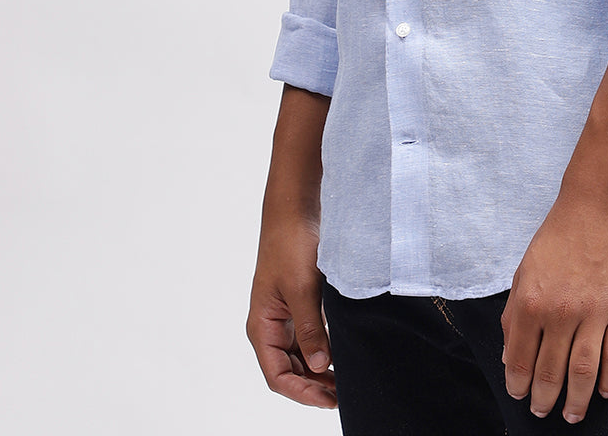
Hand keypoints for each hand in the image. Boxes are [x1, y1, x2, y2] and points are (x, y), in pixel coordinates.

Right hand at [246, 215, 337, 408]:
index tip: (329, 400)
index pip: (278, 375)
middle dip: (313, 386)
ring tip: (345, 381)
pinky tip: (342, 355)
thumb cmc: (290, 243)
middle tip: (343, 395)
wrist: (296, 207)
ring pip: (301, 356)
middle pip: (289, 371)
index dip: (302, 393)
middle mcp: (271, 325)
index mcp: (261, 326)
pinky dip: (324, 349)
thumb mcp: (301, 288)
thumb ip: (310, 328)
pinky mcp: (302, 303)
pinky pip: (311, 337)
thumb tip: (319, 365)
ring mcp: (286, 315)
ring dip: (320, 371)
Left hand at [500, 191, 607, 423]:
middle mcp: (559, 312)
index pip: (519, 359)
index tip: (520, 396)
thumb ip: (514, 313)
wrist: (599, 203)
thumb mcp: (525, 269)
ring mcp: (594, 312)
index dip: (518, 384)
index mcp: (530, 301)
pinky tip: (604, 392)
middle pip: (550, 373)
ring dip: (575, 402)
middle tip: (544, 412)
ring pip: (582, 374)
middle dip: (544, 399)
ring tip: (572, 415)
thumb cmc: (560, 234)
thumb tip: (510, 355)